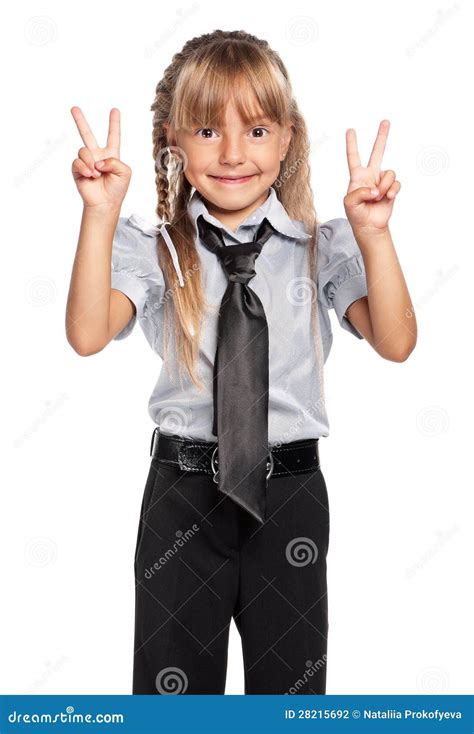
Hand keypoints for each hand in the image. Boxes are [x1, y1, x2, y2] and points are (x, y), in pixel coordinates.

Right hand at [70, 106, 131, 209]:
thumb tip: (97, 161)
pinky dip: (85, 168)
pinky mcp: (77, 170)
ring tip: (96, 174)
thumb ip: (114, 161)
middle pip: (87, 134)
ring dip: (90, 162)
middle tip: (74, 108)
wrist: (105, 203)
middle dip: (80, 121)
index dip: (114, 123)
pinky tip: (90, 175)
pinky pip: (77, 162)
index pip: (113, 136)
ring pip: (83, 150)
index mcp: (111, 154)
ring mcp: (86, 162)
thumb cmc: (117, 189)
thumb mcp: (125, 172)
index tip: (115, 110)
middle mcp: (97, 155)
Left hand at [343, 120, 400, 235]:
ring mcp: (382, 181)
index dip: (352, 144)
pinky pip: (396, 183)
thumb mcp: (349, 203)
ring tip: (378, 197)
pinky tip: (387, 198)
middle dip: (382, 137)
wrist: (370, 227)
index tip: (350, 130)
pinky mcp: (392, 188)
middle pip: (377, 152)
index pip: (353, 157)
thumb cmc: (356, 215)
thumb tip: (377, 189)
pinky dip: (392, 191)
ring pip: (389, 173)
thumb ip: (360, 192)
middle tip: (386, 121)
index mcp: (357, 176)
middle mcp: (370, 175)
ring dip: (384, 187)